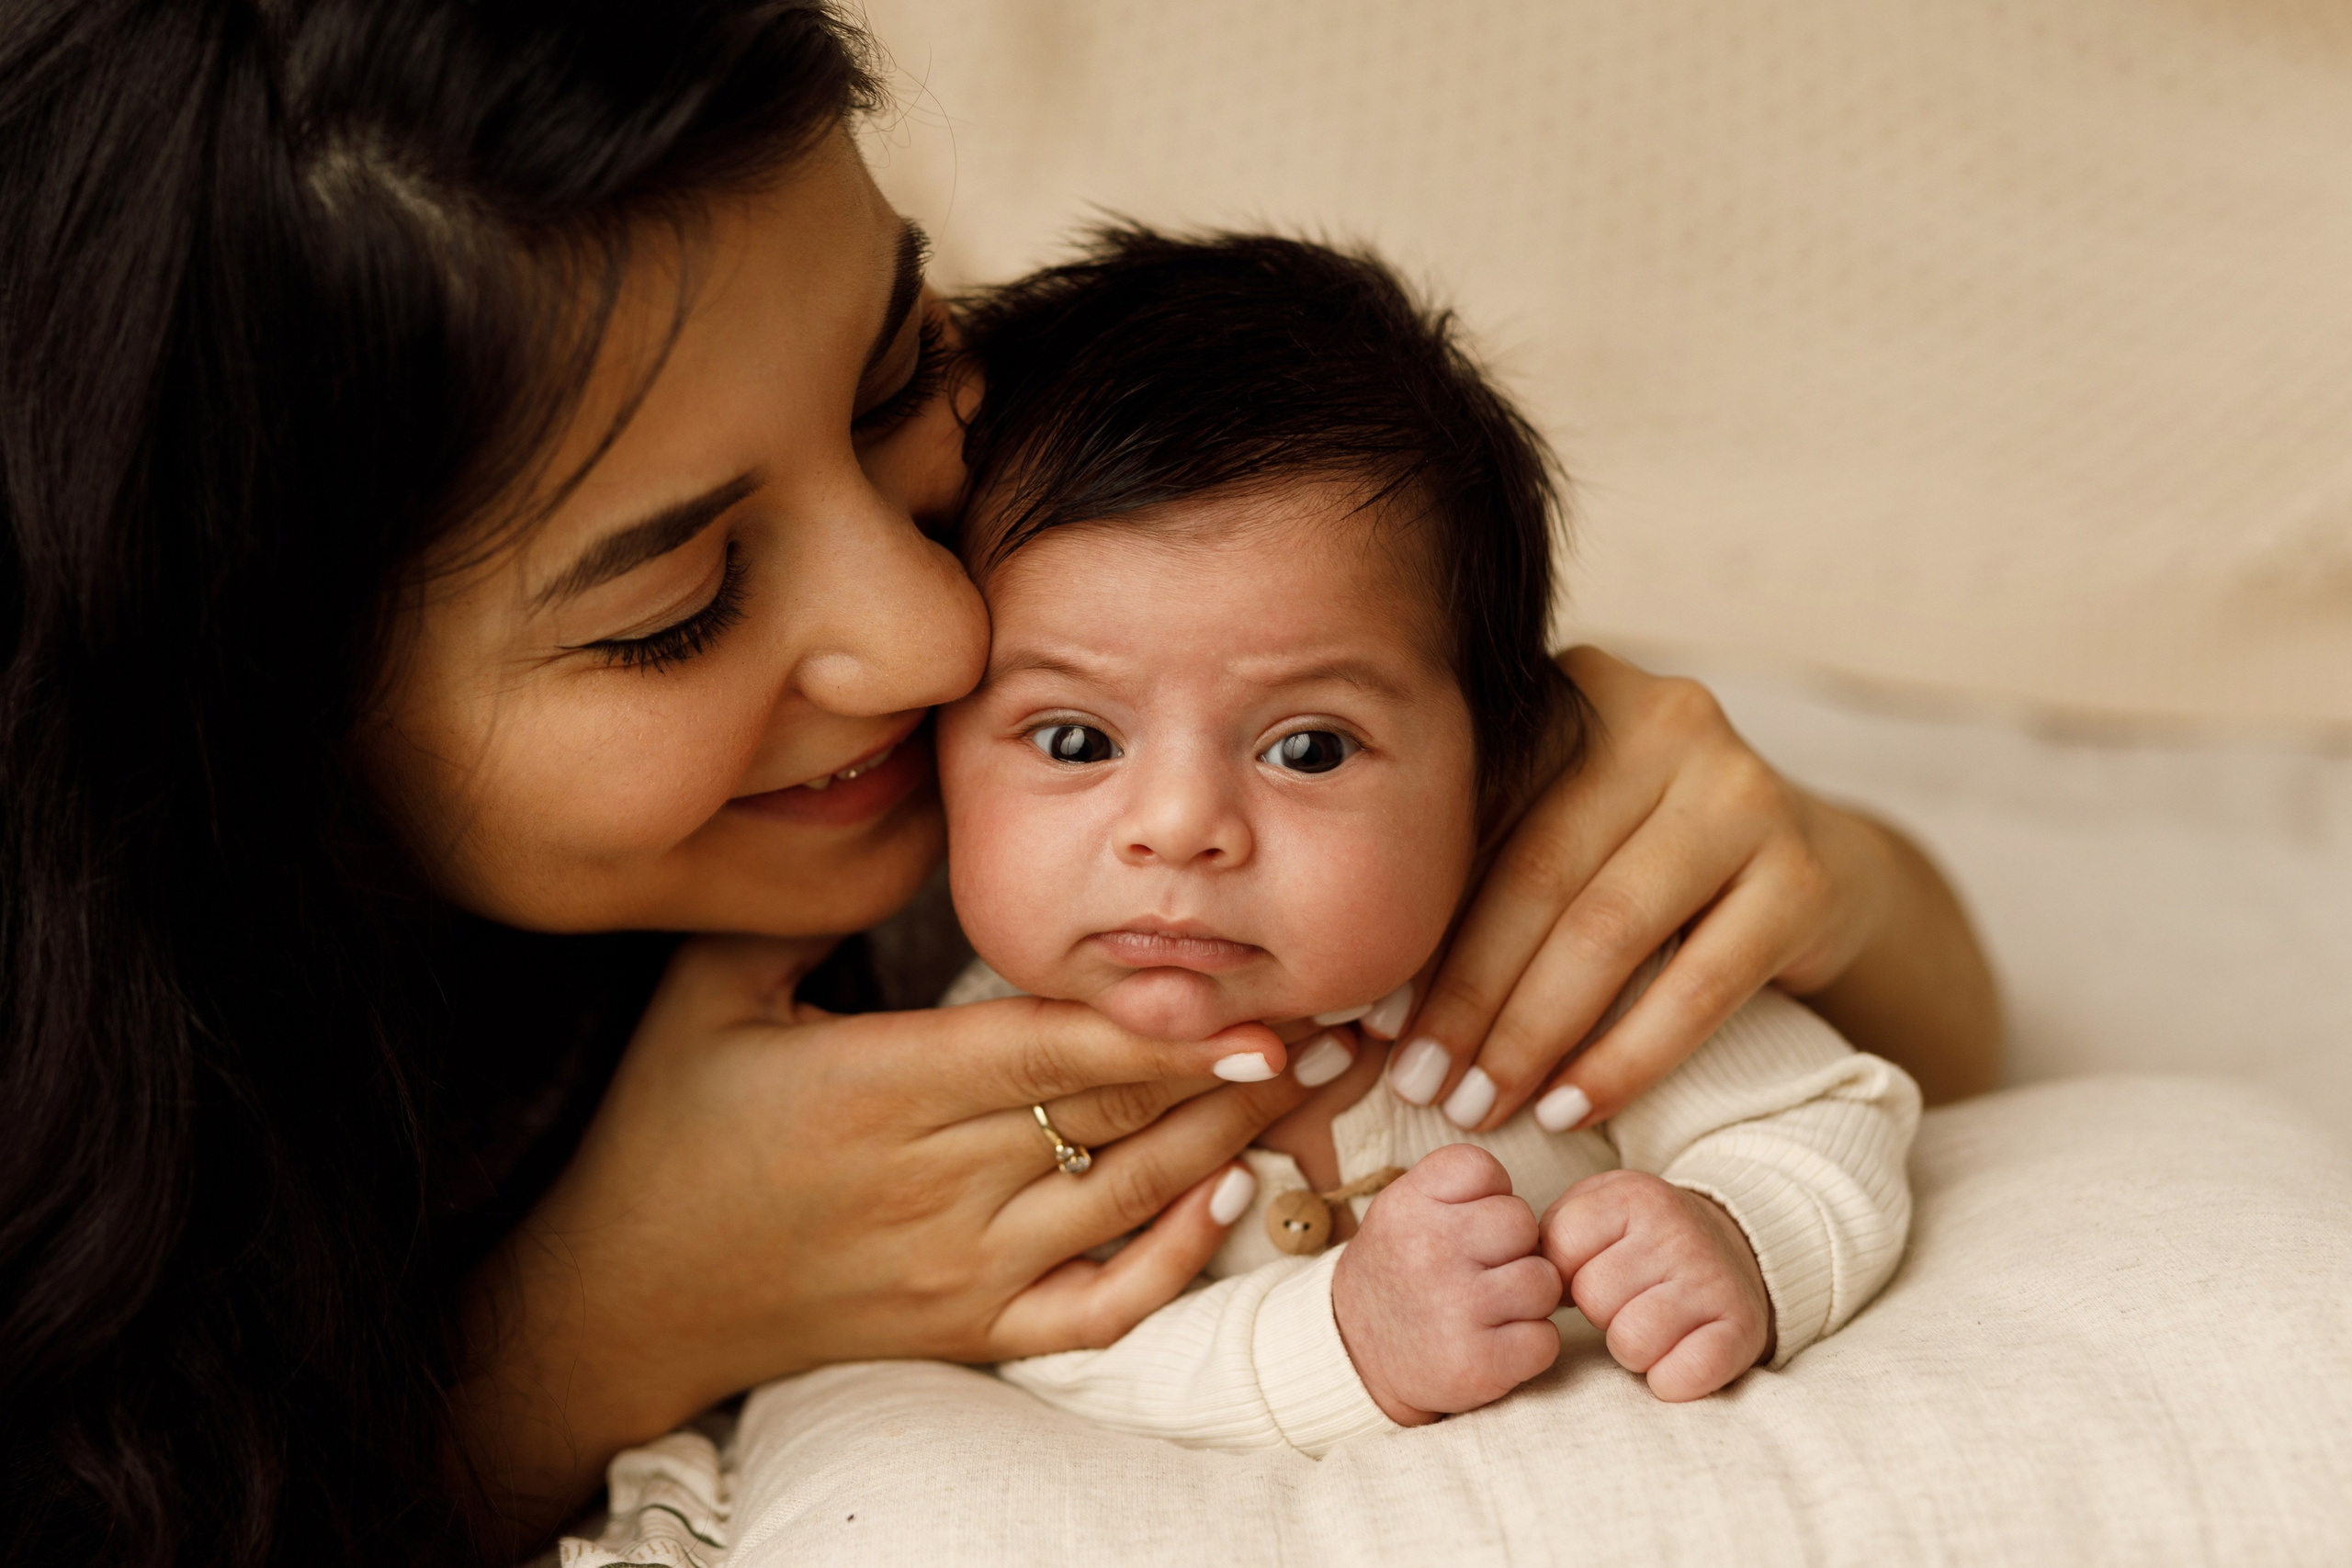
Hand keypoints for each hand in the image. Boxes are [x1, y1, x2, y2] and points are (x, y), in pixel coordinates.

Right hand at [453, 934, 1326, 1548]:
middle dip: (1228, 1070)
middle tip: (1335, 1026)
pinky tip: (1225, 1203)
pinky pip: (1092, 1308)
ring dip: (1226, 1144)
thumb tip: (886, 806)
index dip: (1152, 1031)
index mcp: (871, 1089)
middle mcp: (927, 1183)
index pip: (1041, 1051)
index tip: (1246, 1005)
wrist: (621, 1297)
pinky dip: (1168, 1262)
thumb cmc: (665, 1130)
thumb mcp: (706, 994)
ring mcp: (954, 1267)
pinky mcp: (964, 1325)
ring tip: (1311, 1091)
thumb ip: (802, 906)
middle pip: (1106, 1117)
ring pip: (1121, 1200)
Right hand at [1331, 1144, 1561, 1425]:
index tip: (1466, 1224)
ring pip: (1543, 1281)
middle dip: (1513, 1246)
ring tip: (1491, 1307)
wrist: (1355, 1357)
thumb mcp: (1402, 1212)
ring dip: (1528, 1297)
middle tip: (1482, 1270)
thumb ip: (1459, 1191)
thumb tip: (1540, 1216)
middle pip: (1522, 1221)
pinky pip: (1545, 1339)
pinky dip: (1529, 1345)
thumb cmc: (1398, 1275)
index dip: (1488, 1196)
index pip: (1484, 1169)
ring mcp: (1456, 1308)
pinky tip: (1495, 1343)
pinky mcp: (1479, 1363)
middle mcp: (1429, 1250)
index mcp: (1406, 1206)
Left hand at [1384, 647, 1998, 1131]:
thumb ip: (1472, 877)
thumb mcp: (1556, 835)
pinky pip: (1696, 985)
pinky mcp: (1802, 874)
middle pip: (1536, 876)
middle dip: (1467, 997)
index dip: (1419, 927)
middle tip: (1420, 1085)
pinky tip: (1570, 1107)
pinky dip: (1624, 1059)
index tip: (1371, 1024)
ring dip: (1532, 1036)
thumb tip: (1362, 1006)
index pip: (1478, 817)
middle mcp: (1664, 719)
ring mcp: (1743, 790)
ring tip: (1481, 1105)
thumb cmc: (1637, 860)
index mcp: (1577, 690)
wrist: (1811, 867)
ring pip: (1608, 932)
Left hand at [1540, 1168, 1770, 1400]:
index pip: (1558, 1251)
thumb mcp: (1596, 1210)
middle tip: (1626, 1301)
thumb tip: (1524, 1277)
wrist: (1736, 1250)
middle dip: (1599, 1310)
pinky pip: (1680, 1377)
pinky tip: (1677, 1355)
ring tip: (1650, 1326)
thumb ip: (1552, 1231)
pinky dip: (1669, 1378)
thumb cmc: (1643, 1240)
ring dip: (1632, 1348)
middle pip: (1593, 1299)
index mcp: (1633, 1197)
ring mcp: (1711, 1282)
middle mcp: (1676, 1233)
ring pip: (1631, 1342)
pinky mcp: (1741, 1332)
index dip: (1566, 1273)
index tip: (1591, 1269)